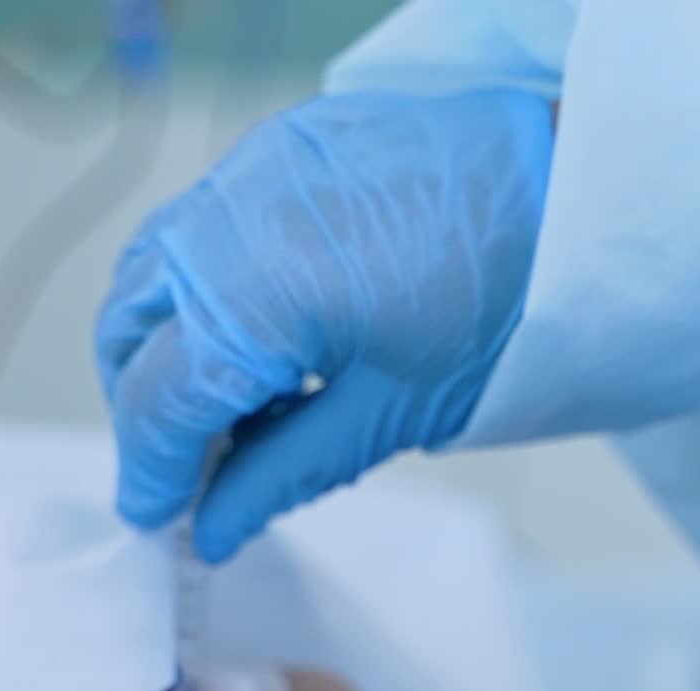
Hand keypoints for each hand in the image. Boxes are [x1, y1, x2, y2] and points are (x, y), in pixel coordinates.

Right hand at [96, 89, 552, 562]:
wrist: (571, 193)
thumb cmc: (501, 301)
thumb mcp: (383, 415)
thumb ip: (278, 475)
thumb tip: (210, 530)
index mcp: (257, 294)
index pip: (160, 399)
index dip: (149, 469)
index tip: (152, 515)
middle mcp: (226, 219)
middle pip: (128, 333)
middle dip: (144, 408)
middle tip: (190, 467)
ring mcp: (242, 172)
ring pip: (146, 278)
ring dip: (161, 350)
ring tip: (231, 408)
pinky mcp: (267, 150)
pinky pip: (190, 236)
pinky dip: (195, 298)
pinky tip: (257, 344)